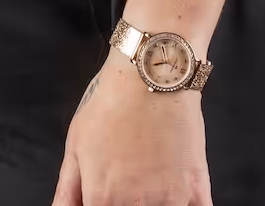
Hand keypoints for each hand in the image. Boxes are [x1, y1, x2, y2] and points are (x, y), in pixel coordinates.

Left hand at [52, 50, 211, 205]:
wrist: (151, 72)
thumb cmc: (112, 103)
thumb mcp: (76, 143)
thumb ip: (67, 191)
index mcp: (102, 199)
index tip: (106, 199)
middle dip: (127, 203)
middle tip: (129, 182)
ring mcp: (169, 201)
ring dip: (156, 204)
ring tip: (150, 183)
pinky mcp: (197, 190)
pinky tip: (177, 195)